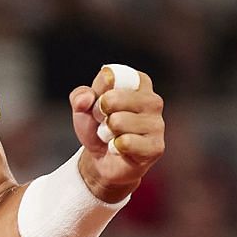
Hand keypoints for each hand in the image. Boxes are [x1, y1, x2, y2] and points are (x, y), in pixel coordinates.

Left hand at [68, 65, 165, 202]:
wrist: (101, 159)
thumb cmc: (97, 127)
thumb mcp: (83, 107)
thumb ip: (80, 96)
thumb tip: (86, 99)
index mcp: (138, 82)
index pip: (110, 76)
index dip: (98, 92)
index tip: (100, 102)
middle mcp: (152, 100)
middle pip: (113, 98)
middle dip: (99, 114)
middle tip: (104, 123)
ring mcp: (157, 123)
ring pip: (118, 122)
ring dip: (106, 132)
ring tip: (112, 136)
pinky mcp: (156, 146)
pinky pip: (126, 142)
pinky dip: (115, 147)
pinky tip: (119, 149)